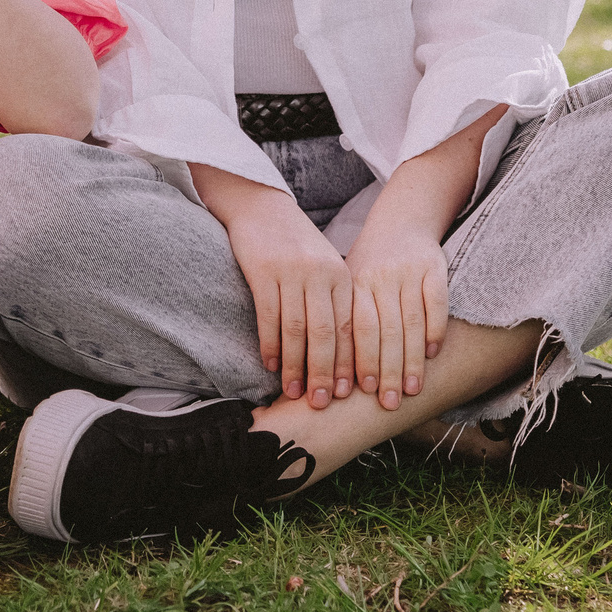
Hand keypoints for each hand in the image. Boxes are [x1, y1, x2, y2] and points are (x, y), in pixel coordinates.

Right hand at [218, 186, 354, 407]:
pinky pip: (268, 316)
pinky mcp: (263, 271)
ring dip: (295, 365)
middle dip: (323, 372)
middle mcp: (320, 274)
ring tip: (293, 393)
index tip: (346, 394)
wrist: (262, 208)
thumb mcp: (324, 268)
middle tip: (320, 403)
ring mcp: (292, 272)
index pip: (350, 328)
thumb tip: (342, 356)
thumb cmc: (296, 246)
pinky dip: (270, 344)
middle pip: (326, 334)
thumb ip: (335, 303)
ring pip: (296, 330)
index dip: (348, 363)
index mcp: (341, 276)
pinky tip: (270, 365)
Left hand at [344, 224, 449, 410]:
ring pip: (412, 323)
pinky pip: (437, 304)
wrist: (401, 221)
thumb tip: (328, 371)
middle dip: (387, 370)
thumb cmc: (369, 264)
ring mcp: (409, 272)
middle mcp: (381, 276)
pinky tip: (432, 355)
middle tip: (389, 403)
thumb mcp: (349, 282)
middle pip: (386, 331)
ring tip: (411, 390)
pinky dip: (435, 331)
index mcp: (355, 282)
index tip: (363, 392)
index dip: (362, 360)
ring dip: (412, 360)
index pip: (358, 328)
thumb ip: (343, 320)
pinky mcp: (435, 268)